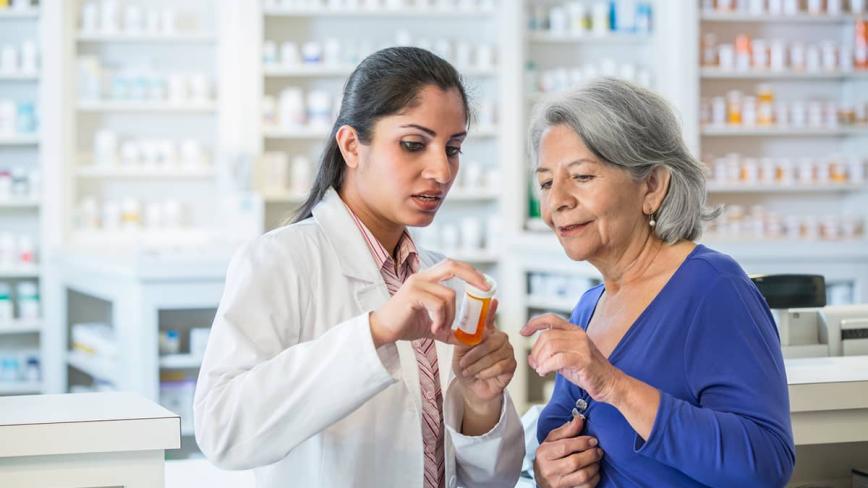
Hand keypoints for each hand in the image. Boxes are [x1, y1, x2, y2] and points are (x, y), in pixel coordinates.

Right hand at [369, 259, 488, 346]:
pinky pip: (438, 305)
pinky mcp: (412, 295)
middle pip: (452, 266)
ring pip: (449, 295)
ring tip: (441, 329)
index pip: (453, 266)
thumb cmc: (405, 325)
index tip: (486, 284)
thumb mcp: (432, 325)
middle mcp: (422, 276)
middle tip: (485, 290)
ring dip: (450, 316)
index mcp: (427, 278)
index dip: (471, 271)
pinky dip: (441, 319)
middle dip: (473, 276)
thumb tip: (469, 339)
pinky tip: (433, 329)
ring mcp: (416, 284)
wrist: (381, 331)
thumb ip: (449, 328)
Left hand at [453, 299, 516, 408]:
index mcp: (486, 332)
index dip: (491, 309)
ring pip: (493, 355)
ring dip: (477, 365)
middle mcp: (499, 338)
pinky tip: (480, 375)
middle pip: (491, 340)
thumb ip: (464, 340)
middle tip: (462, 363)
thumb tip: (465, 332)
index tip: (493, 300)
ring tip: (467, 371)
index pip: (489, 318)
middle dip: (474, 353)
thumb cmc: (466, 368)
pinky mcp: (512, 364)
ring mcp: (508, 350)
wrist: (472, 388)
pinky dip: (485, 372)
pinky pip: (499, 366)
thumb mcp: (459, 353)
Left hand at [520, 314, 622, 402]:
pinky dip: (547, 366)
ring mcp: (582, 346)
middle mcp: (578, 334)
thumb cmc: (587, 372)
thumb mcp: (564, 361)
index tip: (522, 332)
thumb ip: (549, 356)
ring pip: (550, 346)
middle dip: (536, 352)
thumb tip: (530, 358)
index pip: (550, 319)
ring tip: (541, 370)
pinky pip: (558, 359)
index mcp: (574, 331)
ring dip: (540, 360)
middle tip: (536, 365)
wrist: (610, 384)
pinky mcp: (584, 360)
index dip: (534, 323)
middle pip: (546, 336)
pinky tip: (545, 372)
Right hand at [534, 415, 602, 487]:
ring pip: (582, 476)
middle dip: (591, 455)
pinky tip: (594, 472)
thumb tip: (579, 418)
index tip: (593, 440)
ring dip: (595, 467)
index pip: (566, 446)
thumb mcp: (552, 441)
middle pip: (575, 462)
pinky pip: (586, 487)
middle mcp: (548, 470)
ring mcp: (556, 484)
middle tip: (598, 451)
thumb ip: (566, 430)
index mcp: (543, 453)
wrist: (541, 478)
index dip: (583, 442)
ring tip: (597, 461)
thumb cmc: (549, 456)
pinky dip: (594, 479)